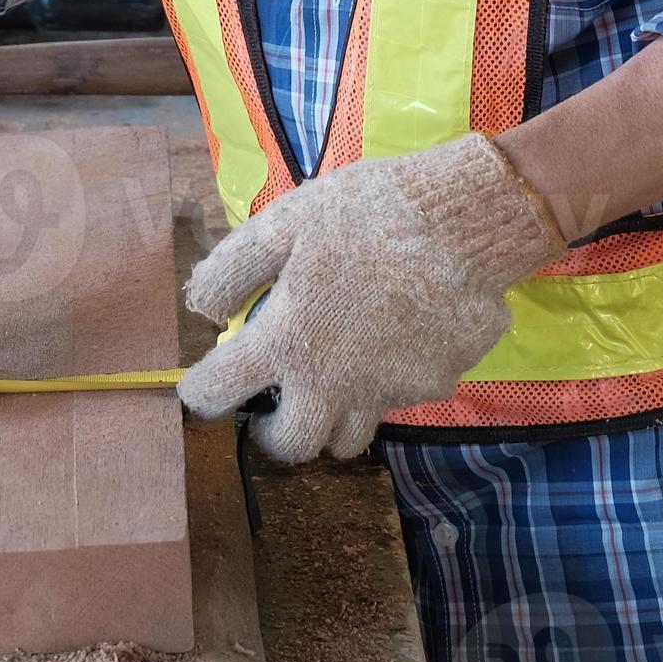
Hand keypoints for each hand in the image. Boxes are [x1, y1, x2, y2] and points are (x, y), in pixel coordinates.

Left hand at [176, 132, 562, 461]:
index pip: (217, 394)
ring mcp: (386, 392)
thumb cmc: (365, 214)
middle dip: (274, 433)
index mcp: (285, 342)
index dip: (201, 392)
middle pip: (292, 447)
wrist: (461, 221)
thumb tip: (204, 310)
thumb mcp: (284, 222)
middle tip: (276, 404)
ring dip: (333, 419)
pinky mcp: (434, 385)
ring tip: (335, 379)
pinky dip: (388, 382)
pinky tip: (397, 338)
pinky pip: (401, 399)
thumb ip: (233, 269)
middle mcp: (332, 383)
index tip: (204, 386)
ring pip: (349, 439)